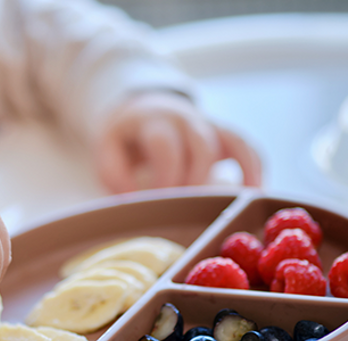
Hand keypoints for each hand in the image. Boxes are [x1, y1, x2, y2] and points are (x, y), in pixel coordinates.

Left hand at [93, 91, 261, 192]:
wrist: (140, 106)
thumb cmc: (125, 138)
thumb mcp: (108, 149)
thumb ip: (115, 173)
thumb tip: (133, 200)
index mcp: (153, 120)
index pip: (166, 145)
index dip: (166, 175)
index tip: (161, 201)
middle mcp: (185, 118)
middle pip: (201, 146)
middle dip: (198, 181)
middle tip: (190, 210)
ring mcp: (208, 124)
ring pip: (232, 142)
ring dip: (236, 174)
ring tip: (237, 205)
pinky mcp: (222, 134)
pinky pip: (246, 146)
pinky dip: (254, 168)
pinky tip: (255, 194)